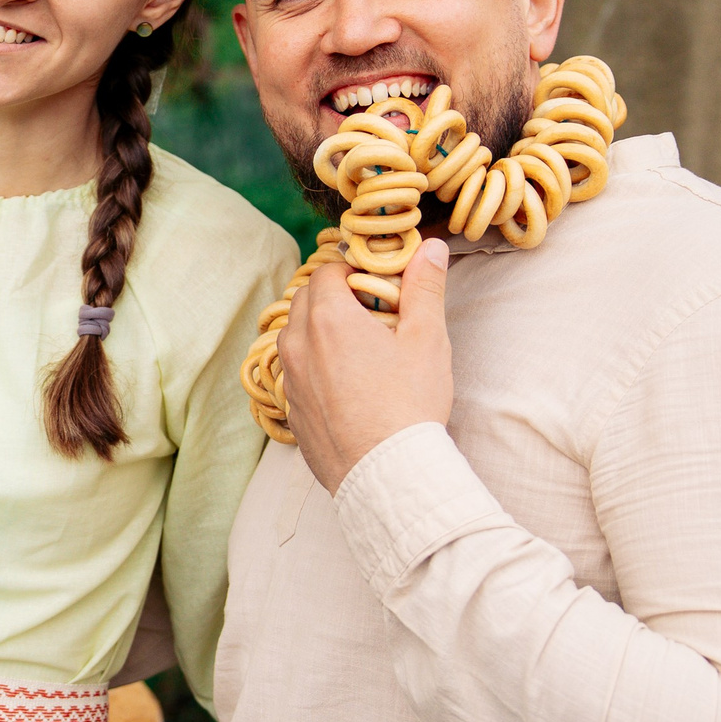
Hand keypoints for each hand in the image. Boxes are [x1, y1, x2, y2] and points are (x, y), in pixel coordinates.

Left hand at [275, 239, 453, 492]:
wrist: (386, 473)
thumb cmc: (409, 405)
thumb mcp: (426, 339)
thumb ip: (425, 287)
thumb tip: (431, 248)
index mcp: (328, 319)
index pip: (326, 270)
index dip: (352, 270)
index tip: (378, 284)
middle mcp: (297, 344)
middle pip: (306, 300)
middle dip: (335, 296)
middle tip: (374, 313)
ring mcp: (289, 379)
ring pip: (296, 336)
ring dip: (321, 331)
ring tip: (361, 349)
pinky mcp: (291, 409)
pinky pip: (295, 372)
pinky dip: (315, 366)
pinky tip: (348, 384)